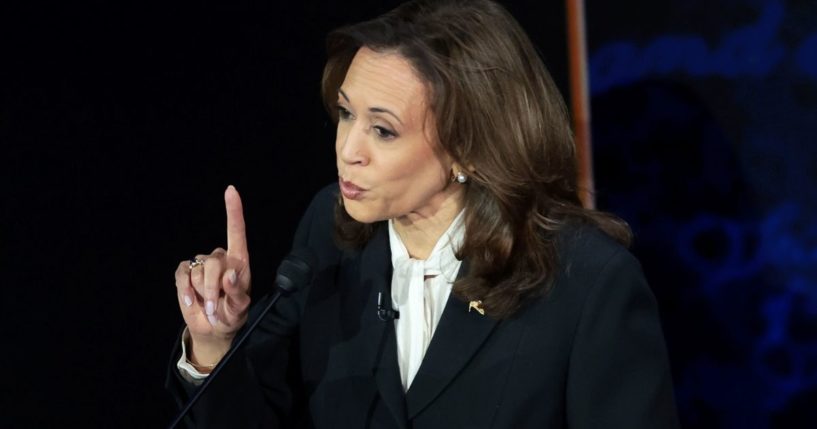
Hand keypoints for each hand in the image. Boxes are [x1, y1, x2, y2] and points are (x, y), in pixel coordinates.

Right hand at [174, 185, 250, 366]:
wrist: (212, 328)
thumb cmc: (232, 315)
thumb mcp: (239, 309)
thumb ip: (237, 293)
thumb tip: (230, 275)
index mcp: (239, 261)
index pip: (237, 232)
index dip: (234, 211)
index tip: (231, 191)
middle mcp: (221, 258)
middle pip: (213, 261)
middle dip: (212, 287)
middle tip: (215, 306)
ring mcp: (201, 264)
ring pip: (197, 270)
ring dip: (201, 292)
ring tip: (208, 304)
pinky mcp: (186, 272)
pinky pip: (182, 274)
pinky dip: (185, 290)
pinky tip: (192, 301)